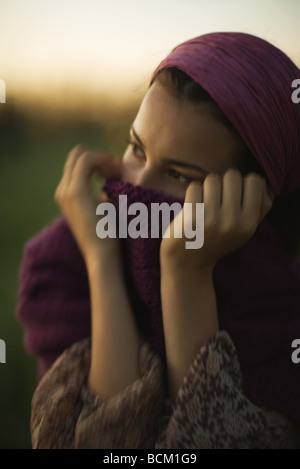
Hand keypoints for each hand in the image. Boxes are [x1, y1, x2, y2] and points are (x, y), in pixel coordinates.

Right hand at [55, 144, 121, 263]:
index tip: (118, 171)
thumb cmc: (109, 236)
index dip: (100, 160)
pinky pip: (87, 160)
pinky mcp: (75, 191)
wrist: (103, 256)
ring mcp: (66, 190)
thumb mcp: (106, 207)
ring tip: (120, 172)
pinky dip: (103, 160)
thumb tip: (113, 175)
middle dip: (101, 156)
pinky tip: (117, 172)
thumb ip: (105, 190)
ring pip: (82, 154)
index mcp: (68, 194)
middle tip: (120, 168)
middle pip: (78, 154)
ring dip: (104, 158)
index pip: (80, 162)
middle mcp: (63, 190)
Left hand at [160, 169, 273, 271]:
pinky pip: (195, 186)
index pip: (255, 181)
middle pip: (233, 176)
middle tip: (216, 198)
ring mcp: (212, 220)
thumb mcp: (243, 231)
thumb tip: (262, 182)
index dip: (243, 183)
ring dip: (206, 187)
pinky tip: (192, 206)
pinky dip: (192, 193)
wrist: (188, 264)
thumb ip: (258, 208)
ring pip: (212, 179)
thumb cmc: (217, 241)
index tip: (234, 194)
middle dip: (223, 183)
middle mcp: (233, 222)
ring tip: (204, 203)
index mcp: (249, 224)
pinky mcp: (192, 218)